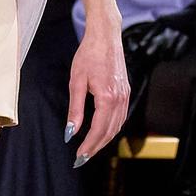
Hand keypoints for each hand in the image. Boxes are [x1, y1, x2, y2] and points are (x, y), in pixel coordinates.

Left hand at [66, 20, 129, 165]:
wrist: (105, 37)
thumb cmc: (88, 56)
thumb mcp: (76, 82)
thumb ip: (75, 110)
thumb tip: (70, 132)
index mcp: (107, 97)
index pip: (99, 130)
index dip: (89, 146)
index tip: (79, 157)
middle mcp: (120, 99)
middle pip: (110, 132)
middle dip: (96, 147)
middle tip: (82, 158)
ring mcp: (125, 96)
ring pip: (117, 126)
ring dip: (104, 139)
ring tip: (90, 148)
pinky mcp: (126, 92)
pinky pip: (121, 117)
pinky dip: (112, 128)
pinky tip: (101, 131)